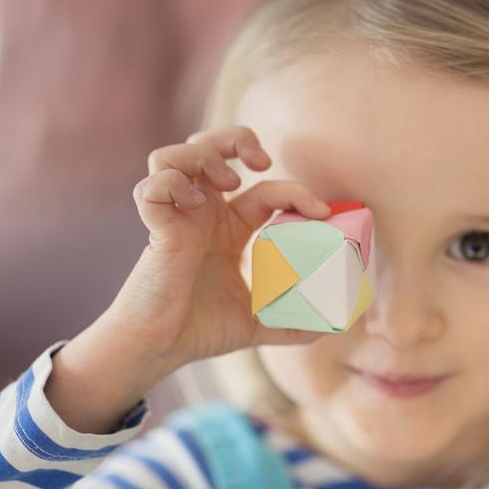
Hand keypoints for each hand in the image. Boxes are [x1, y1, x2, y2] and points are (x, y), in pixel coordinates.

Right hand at [111, 125, 331, 367]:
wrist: (162, 348)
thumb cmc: (200, 330)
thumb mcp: (259, 323)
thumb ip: (294, 323)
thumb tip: (335, 325)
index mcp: (229, 228)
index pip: (265, 189)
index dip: (295, 191)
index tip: (320, 211)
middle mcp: (202, 214)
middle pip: (210, 146)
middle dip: (237, 139)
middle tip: (261, 163)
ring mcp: (177, 217)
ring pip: (175, 155)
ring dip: (205, 156)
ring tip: (227, 183)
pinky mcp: (157, 228)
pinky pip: (152, 186)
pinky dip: (172, 183)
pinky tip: (193, 203)